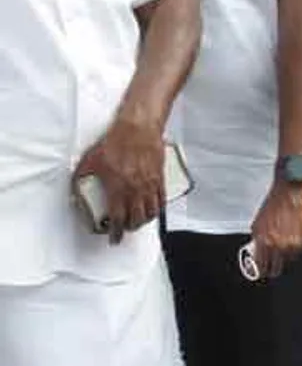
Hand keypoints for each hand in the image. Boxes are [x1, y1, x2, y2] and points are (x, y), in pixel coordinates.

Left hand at [73, 114, 164, 243]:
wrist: (138, 128)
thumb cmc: (116, 141)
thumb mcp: (91, 160)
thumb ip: (83, 176)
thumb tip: (75, 185)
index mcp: (118, 188)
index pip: (118, 218)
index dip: (116, 232)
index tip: (114, 238)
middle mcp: (135, 190)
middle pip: (136, 219)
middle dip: (130, 228)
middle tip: (125, 229)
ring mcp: (150, 184)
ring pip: (151, 211)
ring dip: (145, 220)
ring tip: (139, 222)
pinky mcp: (159, 177)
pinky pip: (162, 199)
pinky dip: (158, 207)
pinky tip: (154, 209)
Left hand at [248, 181, 301, 279]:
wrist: (294, 187)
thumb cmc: (276, 200)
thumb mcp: (259, 221)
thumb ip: (258, 239)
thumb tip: (258, 251)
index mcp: (265, 241)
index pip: (262, 266)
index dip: (261, 270)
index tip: (262, 272)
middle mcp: (280, 245)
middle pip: (277, 268)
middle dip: (274, 267)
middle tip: (274, 265)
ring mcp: (296, 243)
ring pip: (292, 259)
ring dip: (288, 255)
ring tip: (287, 245)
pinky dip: (300, 245)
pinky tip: (297, 237)